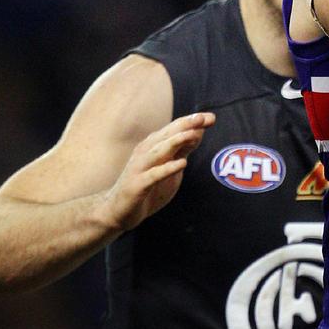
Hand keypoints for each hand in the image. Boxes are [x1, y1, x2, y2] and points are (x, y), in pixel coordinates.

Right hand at [96, 112, 214, 231]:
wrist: (117, 211)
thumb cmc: (147, 185)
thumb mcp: (170, 165)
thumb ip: (183, 150)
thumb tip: (199, 131)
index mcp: (153, 146)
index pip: (174, 130)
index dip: (191, 122)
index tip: (211, 117)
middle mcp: (145, 153)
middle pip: (167, 135)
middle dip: (185, 125)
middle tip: (203, 118)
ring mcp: (140, 168)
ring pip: (159, 150)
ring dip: (176, 141)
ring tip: (194, 134)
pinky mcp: (137, 185)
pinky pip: (153, 175)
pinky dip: (167, 168)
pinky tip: (182, 164)